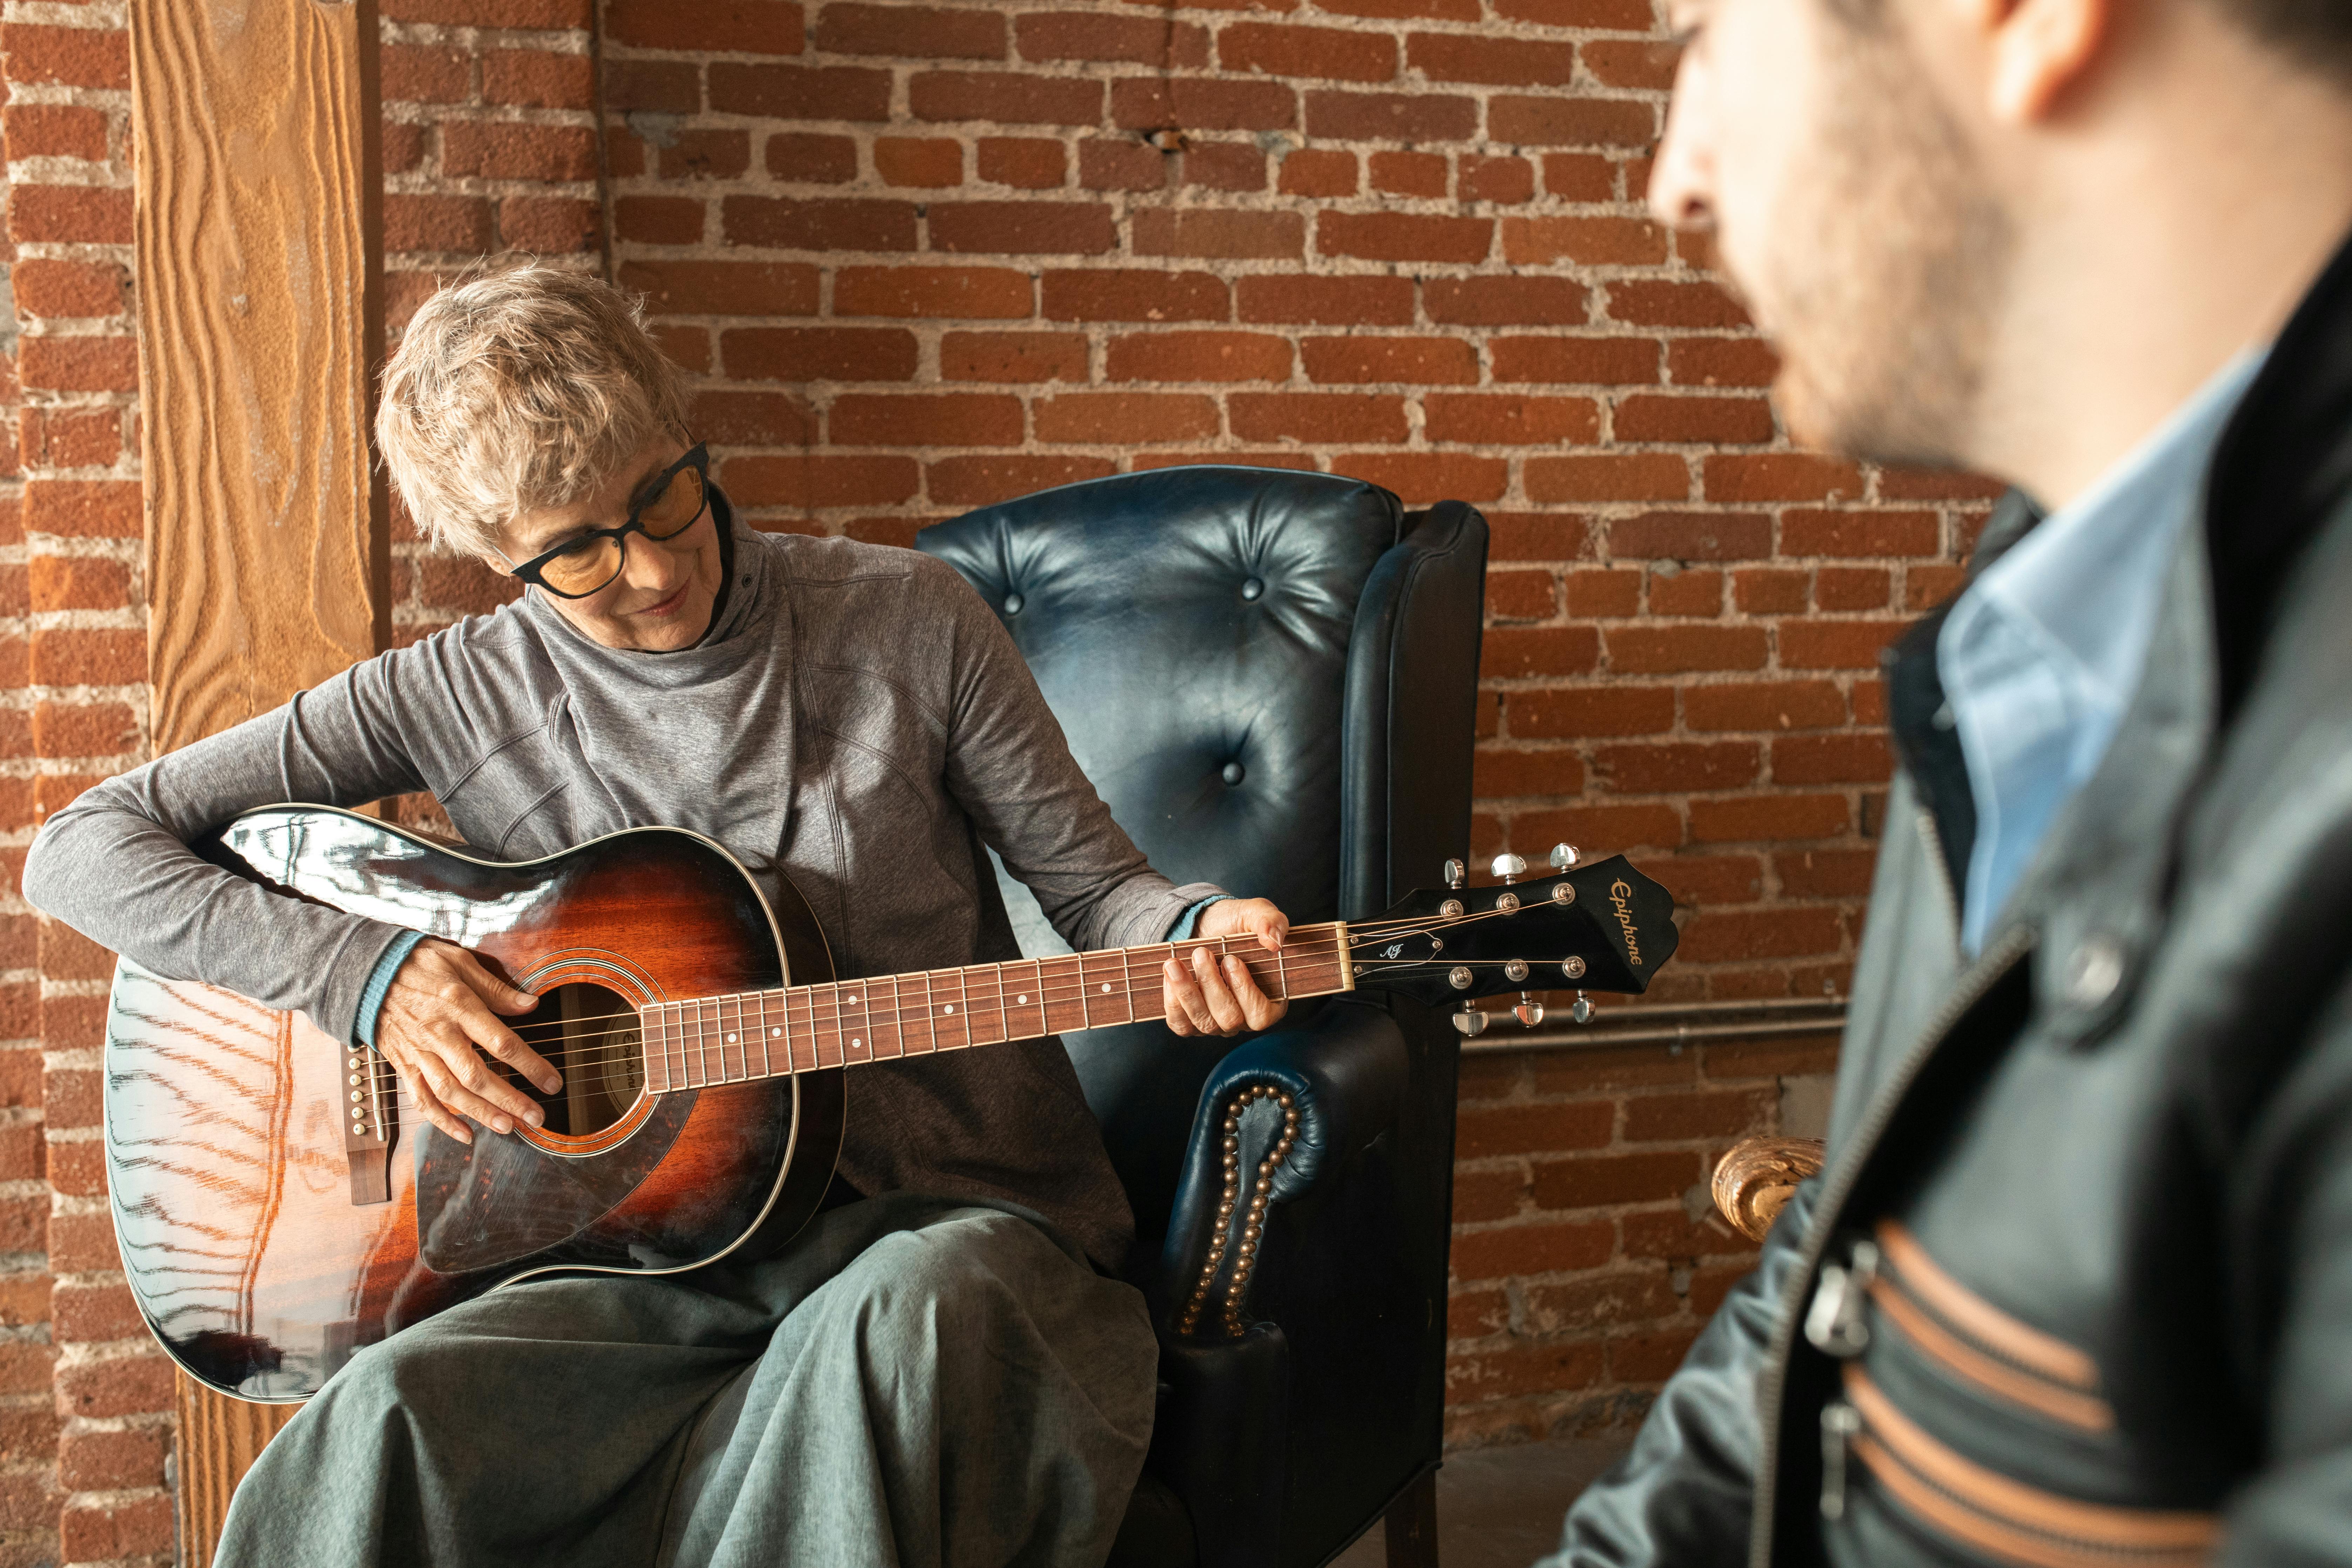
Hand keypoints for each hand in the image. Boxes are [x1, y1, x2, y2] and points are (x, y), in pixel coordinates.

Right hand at [371, 938, 554, 1143]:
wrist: (367, 972)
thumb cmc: (418, 963)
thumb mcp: (459, 961)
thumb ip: (495, 988)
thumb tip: (531, 1004)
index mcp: (459, 1007)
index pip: (501, 1043)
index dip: (530, 1065)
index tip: (552, 1082)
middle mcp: (439, 1035)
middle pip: (477, 1075)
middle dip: (509, 1100)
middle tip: (537, 1117)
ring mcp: (419, 1052)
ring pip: (451, 1092)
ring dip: (480, 1113)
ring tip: (508, 1128)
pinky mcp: (403, 1064)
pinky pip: (421, 1098)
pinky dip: (441, 1120)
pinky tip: (464, 1134)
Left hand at [1162, 897, 1290, 1036]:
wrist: (1203, 925)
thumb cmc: (1235, 923)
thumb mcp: (1256, 913)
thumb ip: (1271, 922)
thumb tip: (1274, 942)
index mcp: (1270, 999)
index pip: (1261, 1015)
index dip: (1245, 990)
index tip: (1230, 960)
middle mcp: (1244, 1018)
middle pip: (1230, 1019)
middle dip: (1212, 986)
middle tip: (1201, 953)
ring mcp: (1217, 1024)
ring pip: (1204, 1023)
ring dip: (1187, 992)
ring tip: (1174, 963)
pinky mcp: (1190, 1022)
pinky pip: (1181, 1024)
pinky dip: (1172, 1000)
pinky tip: (1170, 975)